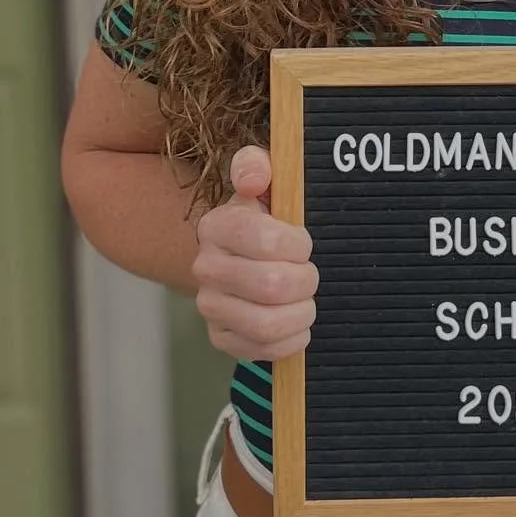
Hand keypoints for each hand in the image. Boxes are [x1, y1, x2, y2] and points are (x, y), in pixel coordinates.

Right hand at [192, 145, 318, 360]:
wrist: (244, 256)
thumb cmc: (265, 217)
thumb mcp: (264, 181)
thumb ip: (257, 166)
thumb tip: (255, 177)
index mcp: (217, 226)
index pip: (265, 240)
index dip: (297, 244)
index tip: (303, 242)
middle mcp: (205, 268)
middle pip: (272, 285)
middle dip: (306, 279)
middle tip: (309, 272)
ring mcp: (211, 307)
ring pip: (269, 323)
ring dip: (302, 312)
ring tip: (305, 298)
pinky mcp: (222, 338)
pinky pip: (266, 350)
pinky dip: (292, 338)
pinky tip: (294, 320)